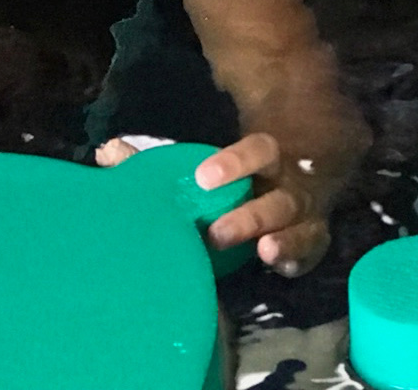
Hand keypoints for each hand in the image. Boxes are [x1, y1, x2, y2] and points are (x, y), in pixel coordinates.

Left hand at [97, 131, 329, 276]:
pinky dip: (295, 258)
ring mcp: (304, 216)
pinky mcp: (310, 244)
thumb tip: (107, 152)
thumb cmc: (231, 179)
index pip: (257, 151)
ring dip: (283, 240)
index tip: (203, 178)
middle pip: (279, 197)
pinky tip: (278, 267)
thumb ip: (154, 163)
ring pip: (301, 226)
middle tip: (216, 234)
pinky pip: (309, 253)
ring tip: (262, 251)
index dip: (234, 163)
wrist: (292, 178)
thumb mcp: (202, 168)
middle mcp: (288, 186)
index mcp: (264, 159)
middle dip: (251, 214)